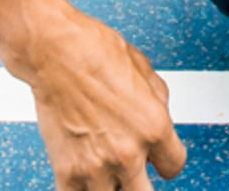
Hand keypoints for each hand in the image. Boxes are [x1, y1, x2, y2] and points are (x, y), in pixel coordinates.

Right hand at [16, 5, 185, 190]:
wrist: (54, 52)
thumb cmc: (95, 52)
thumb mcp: (146, 70)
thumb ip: (158, 103)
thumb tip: (160, 117)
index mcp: (154, 127)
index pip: (174, 166)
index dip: (165, 160)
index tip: (157, 159)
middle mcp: (128, 152)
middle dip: (140, 183)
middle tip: (132, 172)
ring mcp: (96, 166)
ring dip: (110, 186)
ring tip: (105, 171)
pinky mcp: (66, 170)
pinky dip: (81, 190)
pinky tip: (83, 179)